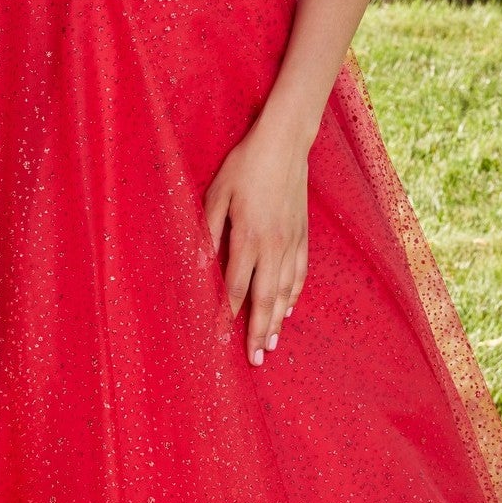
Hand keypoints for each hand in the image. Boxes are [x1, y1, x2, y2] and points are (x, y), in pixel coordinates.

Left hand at [203, 122, 308, 365]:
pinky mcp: (303, 234)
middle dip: (259, 331)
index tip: (220, 338)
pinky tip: (289, 308)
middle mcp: (273, 246)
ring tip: (272, 344)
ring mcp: (292, 241)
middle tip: (256, 359)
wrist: (285, 143)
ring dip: (278, 320)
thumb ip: (208, 233)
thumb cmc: (244, 166)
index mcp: (248, 238)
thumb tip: (198, 268)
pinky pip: (300, 273)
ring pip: (285, 291)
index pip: (236, 287)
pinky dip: (294, 295)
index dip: (227, 315)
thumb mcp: (216, 195)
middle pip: (265, 299)